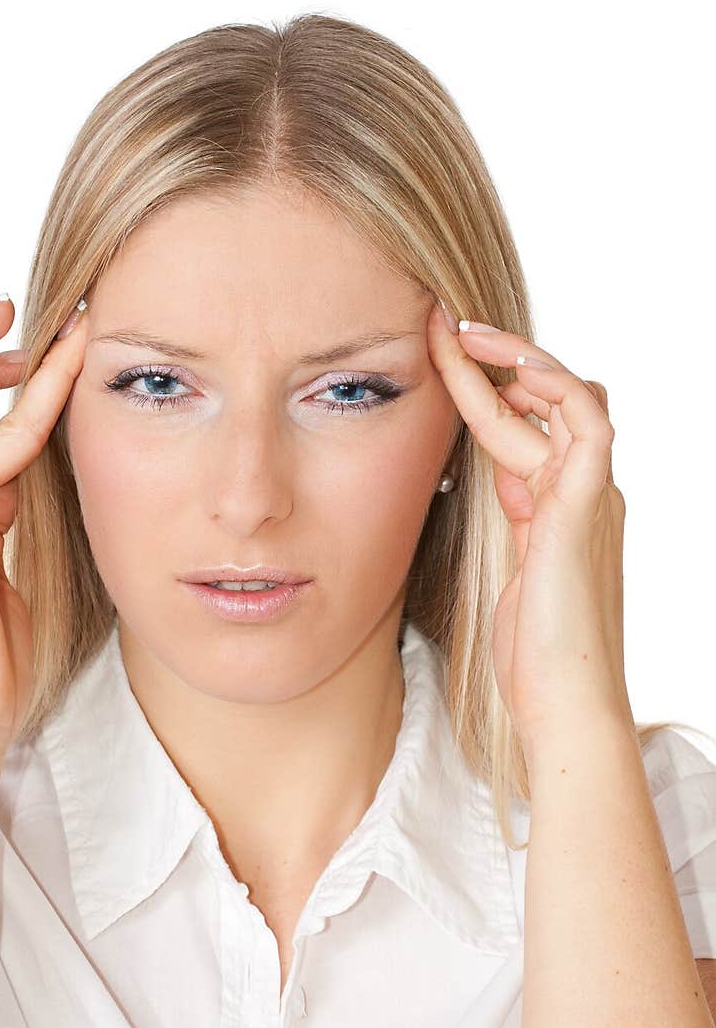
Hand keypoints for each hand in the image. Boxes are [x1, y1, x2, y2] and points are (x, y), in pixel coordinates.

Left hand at [427, 299, 634, 753]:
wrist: (563, 701)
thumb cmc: (531, 654)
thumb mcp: (509, 572)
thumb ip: (508, 524)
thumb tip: (489, 481)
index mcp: (557, 506)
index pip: (525, 426)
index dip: (483, 388)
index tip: (437, 353)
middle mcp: (581, 491)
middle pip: (551, 399)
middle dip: (501, 358)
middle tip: (446, 326)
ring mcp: (590, 495)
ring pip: (572, 395)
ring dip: (520, 357)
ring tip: (465, 334)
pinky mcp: (585, 506)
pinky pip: (587, 421)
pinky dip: (553, 386)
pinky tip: (506, 371)